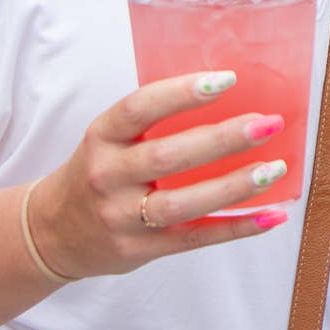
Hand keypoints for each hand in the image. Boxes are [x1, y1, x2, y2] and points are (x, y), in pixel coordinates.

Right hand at [24, 69, 297, 279]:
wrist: (54, 232)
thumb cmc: (98, 174)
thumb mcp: (108, 141)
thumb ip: (152, 126)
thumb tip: (227, 100)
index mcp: (101, 138)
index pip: (139, 108)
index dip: (182, 92)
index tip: (227, 80)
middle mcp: (108, 177)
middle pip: (168, 156)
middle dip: (222, 139)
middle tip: (267, 124)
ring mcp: (122, 218)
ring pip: (183, 203)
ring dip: (234, 186)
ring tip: (274, 169)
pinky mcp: (140, 250)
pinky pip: (195, 238)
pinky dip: (236, 228)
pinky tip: (271, 216)